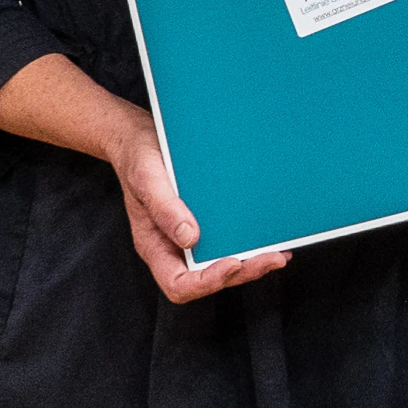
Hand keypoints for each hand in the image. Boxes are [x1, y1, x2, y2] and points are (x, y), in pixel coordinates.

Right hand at [0, 60, 289, 301]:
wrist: (126, 122)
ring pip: (223, 261)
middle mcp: (173, 241)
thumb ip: (162, 199)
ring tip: (281, 247)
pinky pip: (229, 234)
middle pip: (209, 278)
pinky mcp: (202, 210)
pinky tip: (275, 223)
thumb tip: (193, 237)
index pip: (182, 285)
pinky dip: (252, 233)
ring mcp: (188, 229)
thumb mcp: (144, 164)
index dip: (214, 281)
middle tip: (276, 255)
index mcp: (154, 239)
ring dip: (253, 258)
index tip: (242, 261)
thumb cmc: (131, 144)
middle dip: (245, 271)